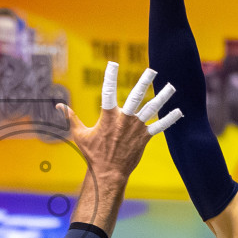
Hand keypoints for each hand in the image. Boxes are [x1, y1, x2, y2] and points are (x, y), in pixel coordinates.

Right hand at [58, 61, 181, 180]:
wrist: (107, 173)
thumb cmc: (92, 154)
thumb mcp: (79, 134)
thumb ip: (71, 117)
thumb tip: (58, 105)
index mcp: (108, 116)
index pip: (108, 91)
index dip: (110, 76)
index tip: (112, 63)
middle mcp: (124, 119)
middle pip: (137, 96)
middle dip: (145, 81)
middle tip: (152, 70)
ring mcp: (136, 128)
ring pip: (152, 109)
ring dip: (162, 97)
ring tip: (171, 87)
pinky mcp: (144, 137)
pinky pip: (159, 126)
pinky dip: (169, 119)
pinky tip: (179, 111)